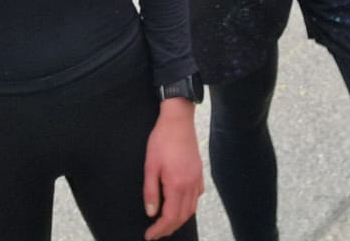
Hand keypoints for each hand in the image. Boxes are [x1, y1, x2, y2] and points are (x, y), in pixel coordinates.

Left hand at [142, 99, 202, 238]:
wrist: (178, 120)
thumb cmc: (161, 140)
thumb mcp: (150, 165)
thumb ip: (150, 191)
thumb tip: (151, 213)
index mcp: (177, 184)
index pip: (169, 217)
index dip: (159, 229)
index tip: (150, 235)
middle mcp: (190, 185)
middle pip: (182, 216)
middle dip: (169, 228)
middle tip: (156, 233)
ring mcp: (196, 179)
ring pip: (191, 209)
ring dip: (179, 219)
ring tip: (166, 223)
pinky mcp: (199, 173)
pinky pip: (196, 197)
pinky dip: (188, 207)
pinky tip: (180, 205)